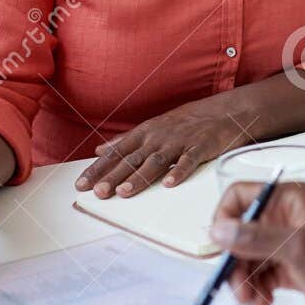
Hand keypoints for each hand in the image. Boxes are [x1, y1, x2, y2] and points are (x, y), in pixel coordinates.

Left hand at [77, 107, 242, 197]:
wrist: (222, 112)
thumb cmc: (185, 122)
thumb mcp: (152, 127)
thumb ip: (125, 140)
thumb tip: (99, 149)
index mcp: (144, 133)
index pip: (116, 153)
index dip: (99, 168)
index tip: (82, 184)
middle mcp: (158, 137)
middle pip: (132, 159)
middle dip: (114, 176)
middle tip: (99, 192)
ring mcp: (179, 142)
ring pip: (156, 161)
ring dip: (140, 176)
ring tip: (125, 191)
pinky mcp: (200, 147)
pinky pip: (188, 160)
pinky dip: (179, 171)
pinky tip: (169, 184)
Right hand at [210, 180, 304, 304]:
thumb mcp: (302, 252)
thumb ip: (258, 239)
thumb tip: (217, 230)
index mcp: (292, 199)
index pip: (241, 196)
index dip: (224, 221)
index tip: (221, 252)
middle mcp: (288, 217)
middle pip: (240, 232)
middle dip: (234, 262)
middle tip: (239, 291)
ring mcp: (292, 244)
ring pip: (249, 257)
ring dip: (245, 280)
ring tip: (256, 303)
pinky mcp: (296, 269)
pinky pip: (262, 274)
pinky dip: (258, 289)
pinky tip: (264, 304)